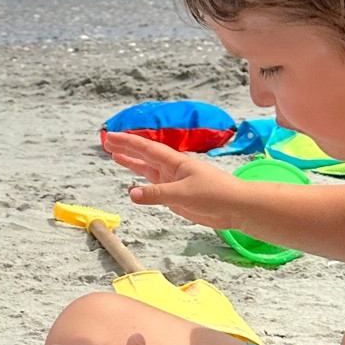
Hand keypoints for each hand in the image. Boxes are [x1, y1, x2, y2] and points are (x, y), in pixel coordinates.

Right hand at [100, 130, 239, 227]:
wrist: (236, 207)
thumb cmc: (215, 194)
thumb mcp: (183, 194)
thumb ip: (157, 194)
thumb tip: (131, 194)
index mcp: (175, 162)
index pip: (146, 149)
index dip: (127, 143)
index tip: (110, 137)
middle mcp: (172, 170)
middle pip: (145, 156)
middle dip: (127, 149)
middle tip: (107, 143)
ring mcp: (174, 183)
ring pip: (148, 171)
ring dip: (133, 164)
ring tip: (116, 157)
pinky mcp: (177, 197)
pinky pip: (154, 189)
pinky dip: (142, 187)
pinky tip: (133, 189)